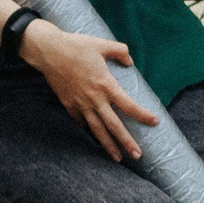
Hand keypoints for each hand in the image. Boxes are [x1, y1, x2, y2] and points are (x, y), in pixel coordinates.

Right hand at [20, 25, 159, 161]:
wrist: (49, 51)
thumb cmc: (76, 46)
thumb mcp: (102, 44)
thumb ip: (120, 51)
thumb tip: (130, 61)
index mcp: (106, 84)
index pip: (129, 104)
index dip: (143, 115)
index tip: (154, 122)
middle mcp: (95, 99)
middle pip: (114, 125)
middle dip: (127, 142)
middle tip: (138, 155)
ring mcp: (80, 104)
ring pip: (97, 130)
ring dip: (108, 146)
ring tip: (118, 158)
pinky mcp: (68, 104)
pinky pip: (80, 122)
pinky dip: (87, 131)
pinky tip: (94, 138)